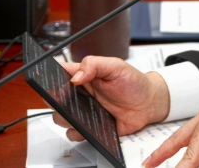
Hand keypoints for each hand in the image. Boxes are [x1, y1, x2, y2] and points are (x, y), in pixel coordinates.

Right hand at [53, 56, 169, 141]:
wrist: (147, 103)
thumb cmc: (133, 82)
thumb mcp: (116, 66)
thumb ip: (95, 65)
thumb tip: (75, 76)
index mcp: (84, 76)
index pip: (60, 74)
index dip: (51, 78)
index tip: (51, 82)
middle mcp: (81, 94)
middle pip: (55, 99)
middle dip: (56, 101)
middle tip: (67, 101)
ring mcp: (84, 111)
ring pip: (61, 117)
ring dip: (65, 118)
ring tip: (80, 114)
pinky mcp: (90, 126)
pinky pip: (74, 133)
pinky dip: (76, 132)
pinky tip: (87, 127)